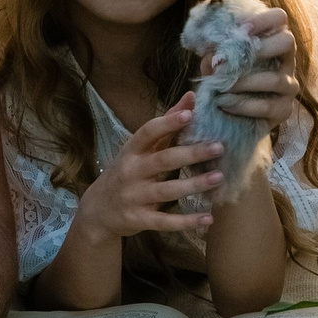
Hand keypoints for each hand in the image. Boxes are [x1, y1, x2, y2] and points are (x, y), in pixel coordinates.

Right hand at [74, 95, 225, 239]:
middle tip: (218, 147)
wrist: (98, 211)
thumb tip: (192, 96)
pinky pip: (165, 221)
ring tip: (219, 177)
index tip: (190, 114)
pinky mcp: (139, 220)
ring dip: (194, 185)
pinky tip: (208, 219)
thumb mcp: (139, 149)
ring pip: (167, 191)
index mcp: (131, 151)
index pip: (147, 132)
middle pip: (162, 160)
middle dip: (190, 153)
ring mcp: (134, 197)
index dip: (167, 123)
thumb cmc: (127, 172)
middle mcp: (131, 172)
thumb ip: (167, 125)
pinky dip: (187, 222)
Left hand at [208, 5, 302, 125]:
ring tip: (221, 87)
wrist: (231, 114)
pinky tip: (224, 104)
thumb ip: (214, 52)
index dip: (262, 19)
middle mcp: (287, 59)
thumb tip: (210, 49)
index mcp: (272, 39)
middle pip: (287, 41)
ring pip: (275, 79)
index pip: (279, 18)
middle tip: (232, 60)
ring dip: (244, 82)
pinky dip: (243, 105)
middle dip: (260, 48)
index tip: (240, 29)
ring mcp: (289, 85)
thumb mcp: (217, 62)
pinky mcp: (284, 109)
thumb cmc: (227, 79)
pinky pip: (267, 106)